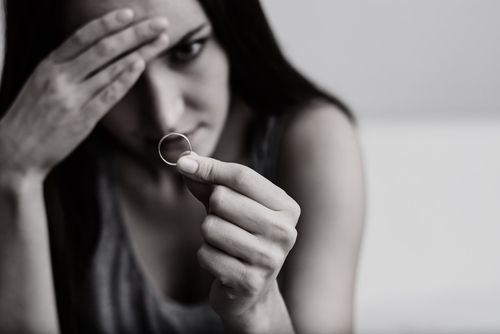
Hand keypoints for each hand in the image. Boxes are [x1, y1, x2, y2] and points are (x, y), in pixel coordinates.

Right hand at [0, 9, 169, 177]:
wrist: (16, 151)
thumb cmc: (30, 117)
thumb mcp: (40, 82)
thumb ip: (64, 67)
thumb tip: (91, 53)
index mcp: (49, 65)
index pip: (83, 36)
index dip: (109, 23)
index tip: (130, 14)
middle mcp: (61, 77)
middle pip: (104, 47)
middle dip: (135, 33)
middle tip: (158, 24)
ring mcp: (73, 97)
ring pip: (111, 68)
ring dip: (140, 52)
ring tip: (160, 41)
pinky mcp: (83, 118)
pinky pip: (109, 94)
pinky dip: (126, 78)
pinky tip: (141, 65)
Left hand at [177, 154, 299, 329]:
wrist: (250, 291)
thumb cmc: (240, 237)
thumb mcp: (231, 205)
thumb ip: (210, 181)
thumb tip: (184, 159)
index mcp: (286, 207)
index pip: (242, 176)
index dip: (209, 168)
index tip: (184, 163)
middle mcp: (284, 231)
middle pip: (223, 199)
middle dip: (212, 210)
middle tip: (225, 224)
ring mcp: (270, 259)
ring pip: (210, 227)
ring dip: (208, 236)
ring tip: (224, 245)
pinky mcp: (250, 282)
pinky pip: (205, 255)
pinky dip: (206, 257)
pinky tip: (222, 264)